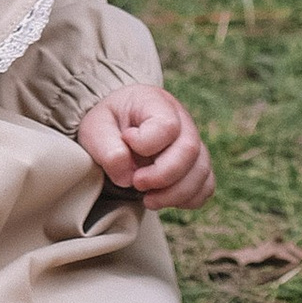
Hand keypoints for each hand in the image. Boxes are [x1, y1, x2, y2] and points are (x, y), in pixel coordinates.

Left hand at [76, 84, 214, 210]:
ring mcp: (194, 143)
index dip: (145, 144)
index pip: (167, 126)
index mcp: (156, 103)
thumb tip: (128, 176)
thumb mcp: (95, 128)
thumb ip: (107, 148)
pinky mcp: (196, 165)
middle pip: (189, 150)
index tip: (125, 142)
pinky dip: (188, 199)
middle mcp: (182, 120)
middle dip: (162, 176)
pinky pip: (206, 186)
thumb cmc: (108, 125)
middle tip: (136, 182)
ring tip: (148, 199)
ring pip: (201, 171)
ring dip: (174, 193)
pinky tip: (164, 199)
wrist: (118, 127)